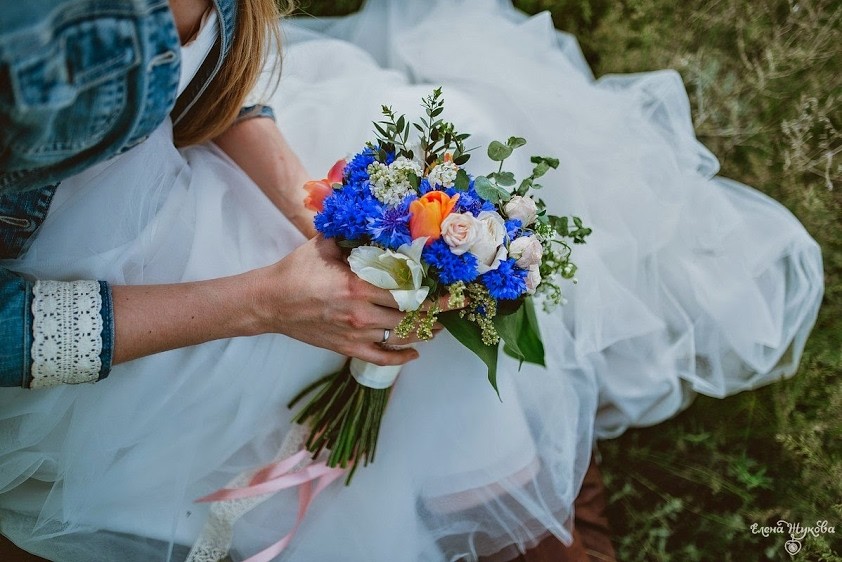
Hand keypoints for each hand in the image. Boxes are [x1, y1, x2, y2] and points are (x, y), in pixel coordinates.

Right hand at [251, 236, 440, 365]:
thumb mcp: (325, 245)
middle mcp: (361, 313)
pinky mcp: (347, 348)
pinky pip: (381, 358)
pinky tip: (414, 353)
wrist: (270, 302)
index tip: (448, 288)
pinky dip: (401, 358)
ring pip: (400, 337)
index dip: (431, 291)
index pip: (407, 290)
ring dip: (423, 332)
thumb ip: (354, 236)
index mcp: (359, 285)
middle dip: (435, 311)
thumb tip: (378, 223)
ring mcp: (355, 334)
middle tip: (451, 306)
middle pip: (410, 315)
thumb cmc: (296, 271)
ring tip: (438, 327)